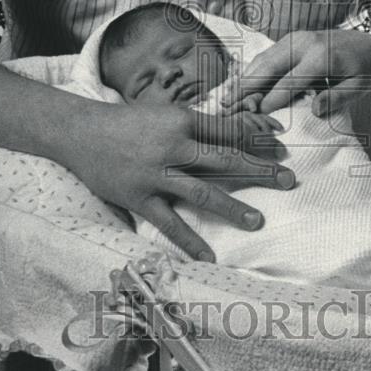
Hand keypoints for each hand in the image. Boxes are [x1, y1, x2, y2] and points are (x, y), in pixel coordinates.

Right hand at [61, 100, 293, 261]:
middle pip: (226, 160)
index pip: (229, 130)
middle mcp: (174, 146)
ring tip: (258, 221)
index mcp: (183, 120)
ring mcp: (157, 174)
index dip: (258, 138)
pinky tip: (208, 258)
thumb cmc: (128, 121)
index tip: (283, 147)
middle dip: (260, 170)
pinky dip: (188, 241)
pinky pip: (169, 222)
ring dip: (233, 207)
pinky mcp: (140, 197)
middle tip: (288, 181)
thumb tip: (237, 132)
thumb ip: (198, 124)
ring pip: (203, 192)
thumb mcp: (165, 112)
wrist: (81, 132)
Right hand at [220, 30, 370, 116]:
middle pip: (267, 67)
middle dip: (246, 87)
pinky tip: (240, 83)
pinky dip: (252, 69)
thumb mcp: (359, 87)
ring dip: (244, 77)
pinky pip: (268, 54)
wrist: (369, 44)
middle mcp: (303, 45)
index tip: (254, 116)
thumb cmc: (364, 70)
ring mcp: (295, 39)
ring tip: (226, 96)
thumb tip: (315, 111)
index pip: (288, 83)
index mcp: (320, 58)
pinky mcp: (291, 39)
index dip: (269, 100)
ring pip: (263, 58)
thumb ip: (337, 99)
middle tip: (226, 105)